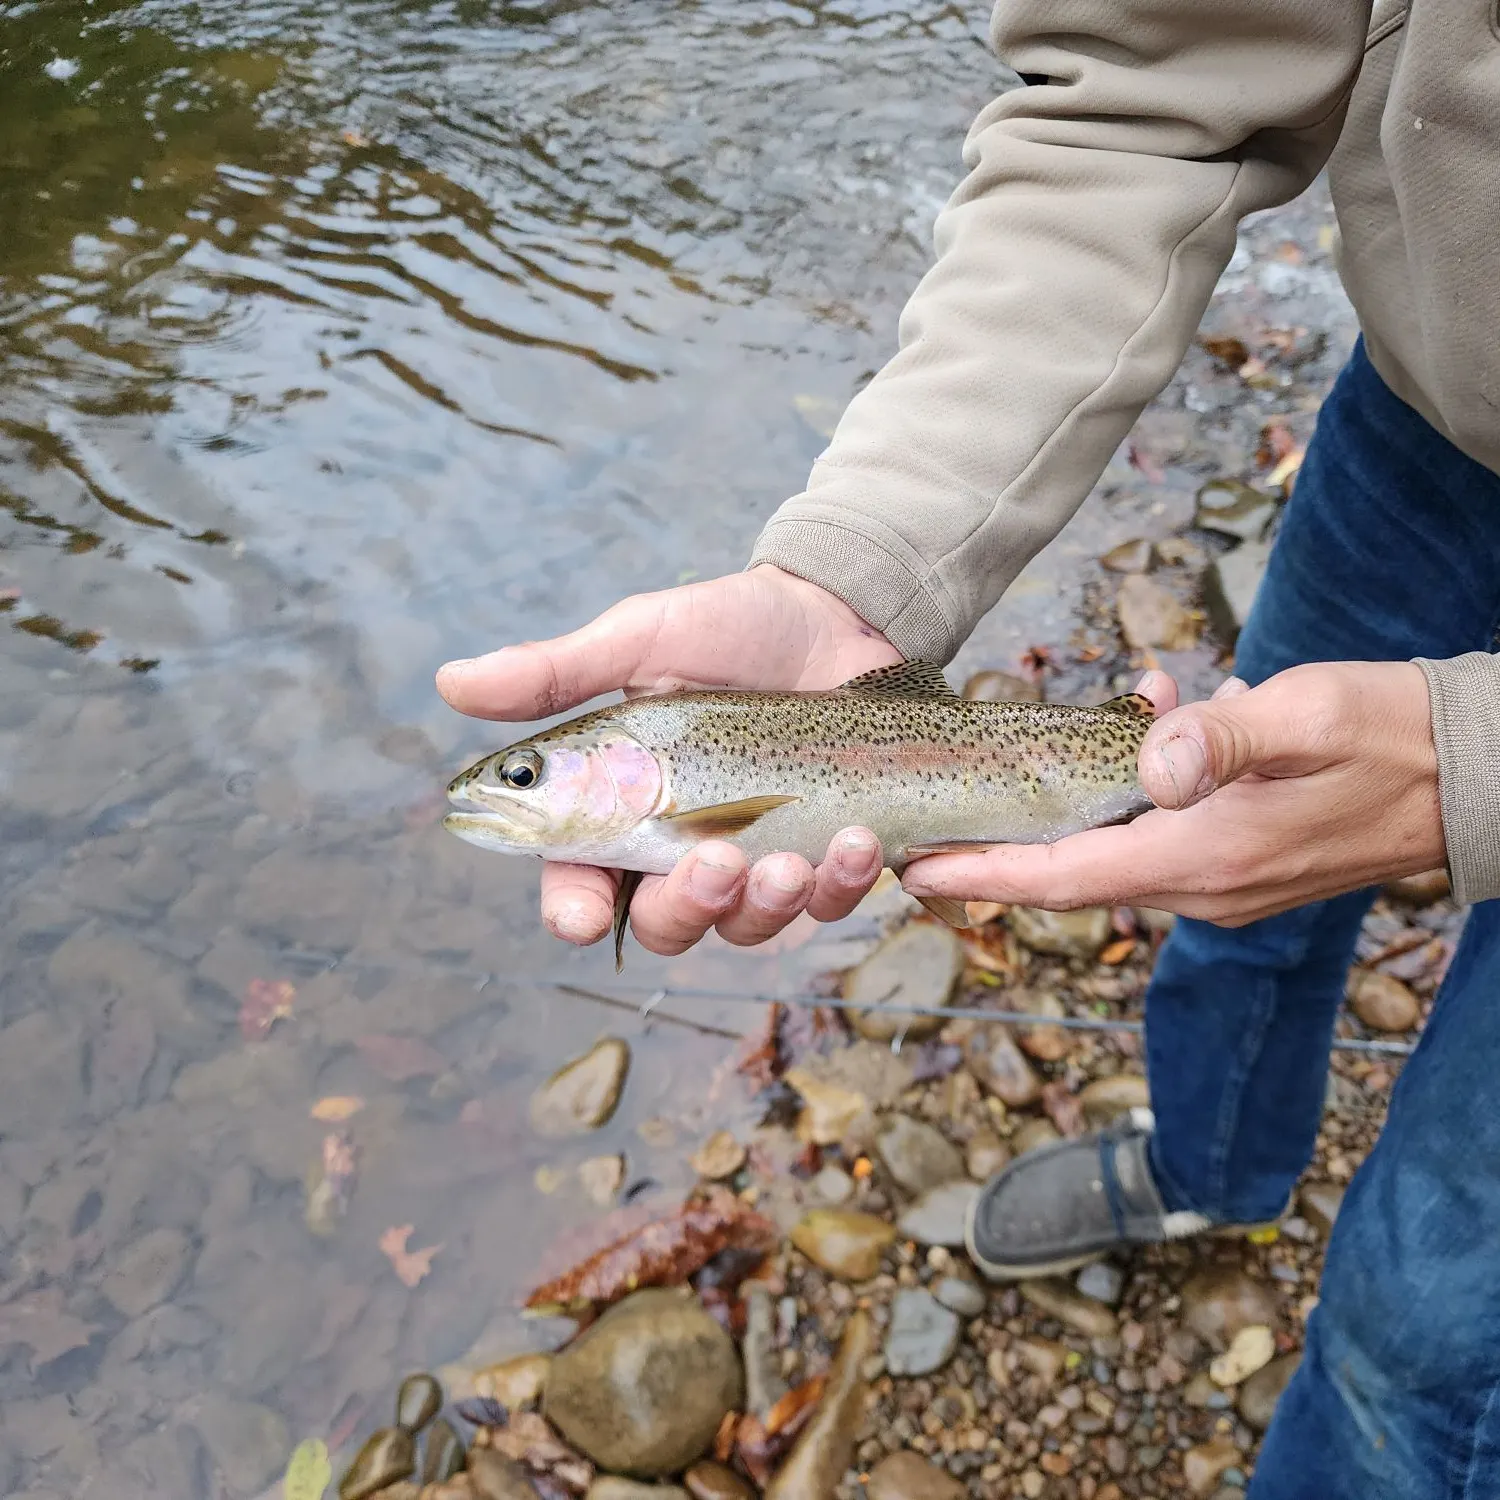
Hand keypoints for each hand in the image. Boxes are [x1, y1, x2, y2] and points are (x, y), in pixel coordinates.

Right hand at [436, 566, 900, 954]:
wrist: (838, 612)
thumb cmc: (727, 627)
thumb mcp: (640, 640)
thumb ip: (556, 673)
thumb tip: (449, 681)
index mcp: (621, 809)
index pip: (579, 882)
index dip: (574, 910)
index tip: (586, 913)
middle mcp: (681, 849)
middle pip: (663, 925)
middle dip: (686, 909)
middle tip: (716, 861)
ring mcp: (757, 861)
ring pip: (746, 928)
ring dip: (767, 905)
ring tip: (794, 855)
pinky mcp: (826, 858)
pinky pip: (830, 902)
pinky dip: (843, 884)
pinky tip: (861, 841)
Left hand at [902, 662, 1444, 925]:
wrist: (1477, 776)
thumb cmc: (1391, 737)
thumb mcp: (1305, 718)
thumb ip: (1222, 737)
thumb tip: (1150, 759)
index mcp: (1203, 859)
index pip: (1062, 879)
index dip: (983, 877)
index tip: (915, 870)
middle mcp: (1203, 887)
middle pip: (1069, 878)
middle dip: (994, 860)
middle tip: (922, 833)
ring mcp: (1223, 883)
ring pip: (1109, 855)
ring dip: (1058, 817)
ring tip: (1001, 777)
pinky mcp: (1239, 863)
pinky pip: (1154, 838)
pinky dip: (1121, 797)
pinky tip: (1135, 727)